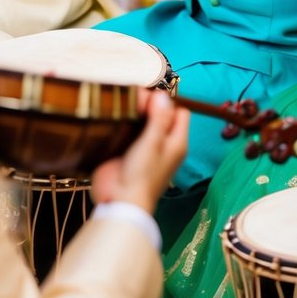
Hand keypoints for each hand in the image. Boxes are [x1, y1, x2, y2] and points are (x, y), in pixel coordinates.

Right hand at [92, 89, 188, 212]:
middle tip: (134, 99)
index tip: (151, 99)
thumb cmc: (142, 174)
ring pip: (144, 120)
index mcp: (176, 142)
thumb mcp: (153, 143)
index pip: (180, 112)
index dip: (168, 103)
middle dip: (149, 104)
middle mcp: (163, 143)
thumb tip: (163, 95)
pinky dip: (125, 122)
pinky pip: (130, 130)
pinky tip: (116, 115)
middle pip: (160, 114)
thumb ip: (159, 118)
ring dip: (135, 112)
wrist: (119, 202)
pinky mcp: (128, 151)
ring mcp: (145, 147)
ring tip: (124, 103)